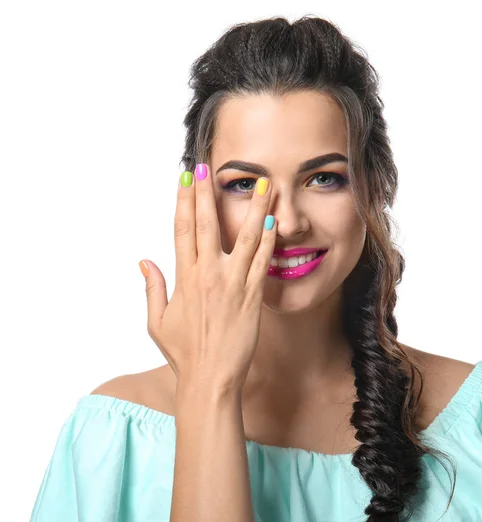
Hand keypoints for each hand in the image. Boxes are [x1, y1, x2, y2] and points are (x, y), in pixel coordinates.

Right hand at [138, 163, 276, 394]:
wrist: (211, 379)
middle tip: (210, 167)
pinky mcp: (253, 296)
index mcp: (184, 278)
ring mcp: (232, 284)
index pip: (181, 229)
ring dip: (253, 208)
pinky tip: (273, 221)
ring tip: (261, 184)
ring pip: (243, 237)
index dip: (183, 200)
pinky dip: (267, 241)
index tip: (185, 178)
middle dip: (207, 193)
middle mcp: (208, 275)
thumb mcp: (157, 322)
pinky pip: (262, 262)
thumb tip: (143, 260)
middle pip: (206, 224)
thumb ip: (152, 288)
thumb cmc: (184, 353)